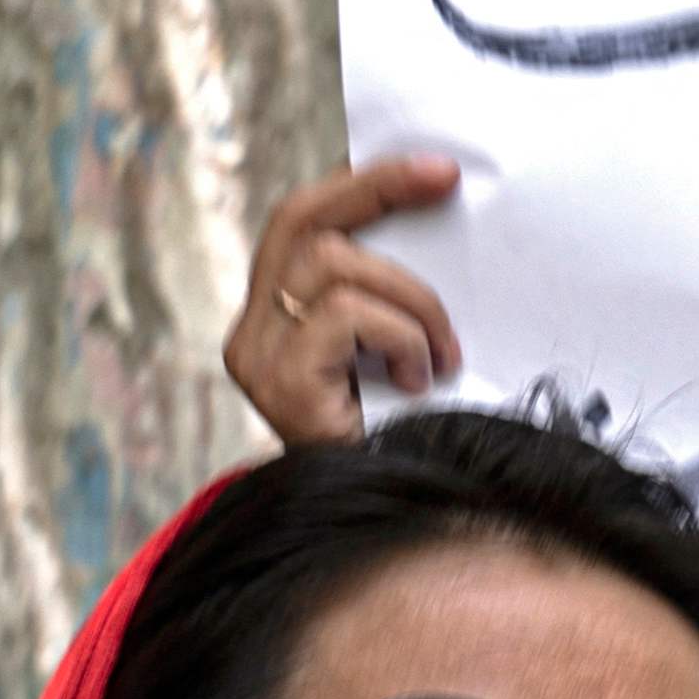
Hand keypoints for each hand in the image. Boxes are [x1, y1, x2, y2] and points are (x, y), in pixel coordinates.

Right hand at [224, 155, 465, 446]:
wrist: (395, 529)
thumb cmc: (414, 444)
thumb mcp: (407, 355)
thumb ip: (400, 303)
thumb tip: (445, 230)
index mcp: (278, 316)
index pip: (307, 220)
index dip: (368, 184)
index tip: (437, 168)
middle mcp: (252, 331)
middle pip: (307, 223)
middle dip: (380, 198)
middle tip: (446, 192)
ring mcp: (256, 357)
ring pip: (334, 267)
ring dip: (412, 304)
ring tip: (439, 355)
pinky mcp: (277, 384)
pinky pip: (342, 317)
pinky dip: (398, 337)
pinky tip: (417, 378)